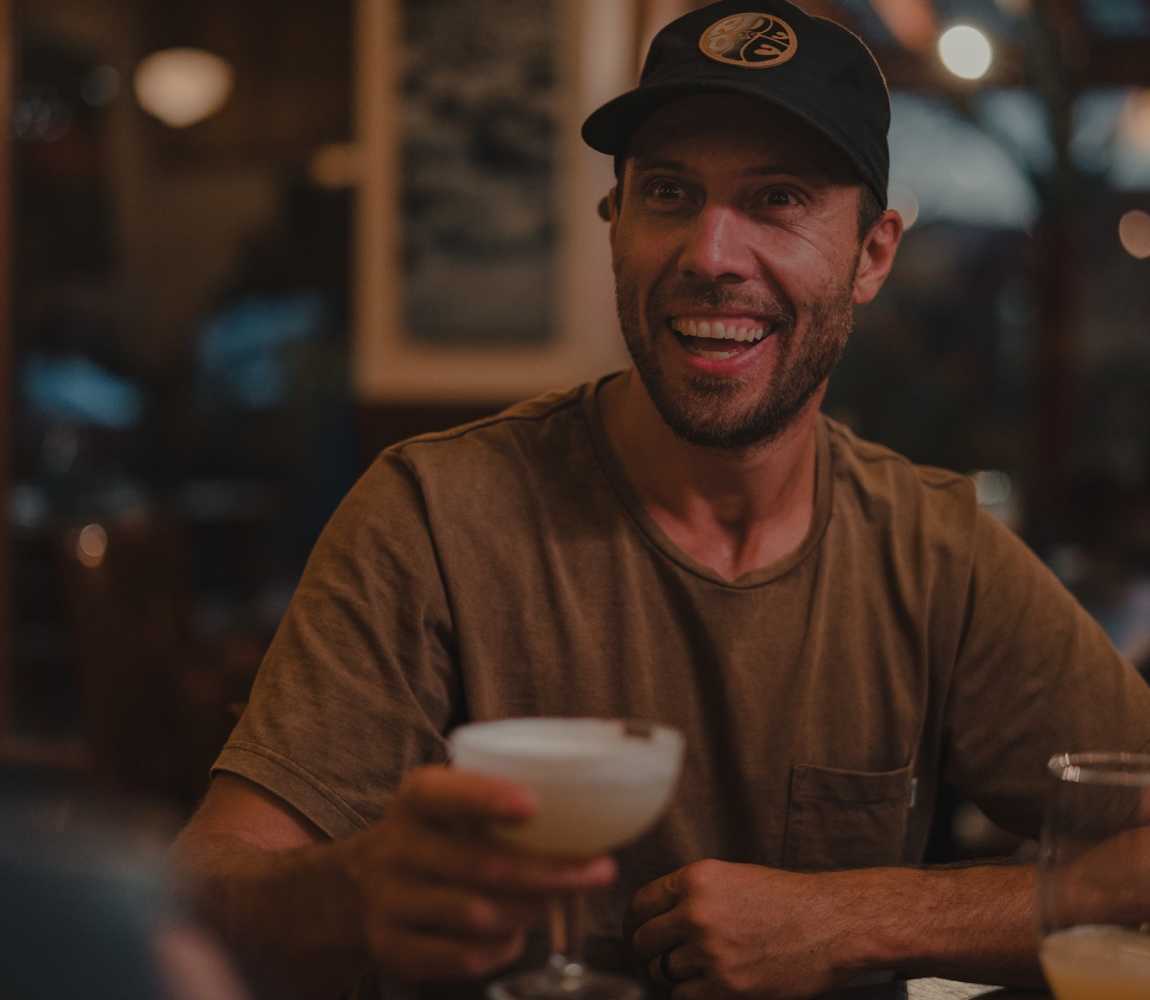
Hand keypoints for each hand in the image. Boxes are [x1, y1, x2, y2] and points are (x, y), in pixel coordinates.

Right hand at [338, 765, 615, 983]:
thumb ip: (497, 802)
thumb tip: (589, 811)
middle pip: (480, 865)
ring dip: (529, 911)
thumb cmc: (433, 834)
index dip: (487, 798)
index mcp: (416, 798)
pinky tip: (517, 934)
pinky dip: (502, 949)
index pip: (445, 794)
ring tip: (555, 902)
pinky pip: (461, 957)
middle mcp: (397, 846)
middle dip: (549, 872)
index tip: (532, 805)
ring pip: (476, 914)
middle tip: (599, 871)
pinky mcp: (391, 948)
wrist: (355, 885)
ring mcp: (389, 901)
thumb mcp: (448, 803)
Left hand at [628, 860, 850, 998]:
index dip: (636, 920)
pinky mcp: (726, 986)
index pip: (641, 903)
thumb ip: (694, 893)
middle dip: (649, 951)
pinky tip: (705, 985)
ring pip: (663, 971)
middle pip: (645, 940)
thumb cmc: (787, 900)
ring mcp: (711, 951)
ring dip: (672, 974)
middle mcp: (698, 912)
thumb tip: (658, 915)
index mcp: (697, 879)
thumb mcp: (734, 878)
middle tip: (658, 957)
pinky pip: (684, 996)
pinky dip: (690, 994)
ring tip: (689, 971)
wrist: (832, 924)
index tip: (637, 931)